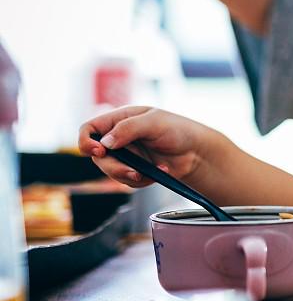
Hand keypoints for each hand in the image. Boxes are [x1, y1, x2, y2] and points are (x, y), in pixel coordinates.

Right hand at [78, 106, 210, 189]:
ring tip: (148, 172)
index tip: (98, 151)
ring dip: (128, 175)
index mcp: (120, 120)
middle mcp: (119, 138)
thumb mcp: (153, 122)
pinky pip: (127, 181)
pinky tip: (160, 170)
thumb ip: (128, 129)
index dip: (86, 141)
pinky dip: (142, 179)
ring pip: (111, 171)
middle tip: (132, 171)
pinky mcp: (136, 170)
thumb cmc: (178, 130)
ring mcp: (127, 156)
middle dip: (112, 166)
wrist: (197, 152)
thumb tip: (105, 143)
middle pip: (97, 156)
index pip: (90, 129)